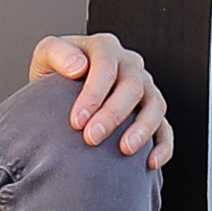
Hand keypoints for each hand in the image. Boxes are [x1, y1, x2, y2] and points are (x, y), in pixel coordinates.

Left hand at [32, 32, 174, 167]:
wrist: (61, 92)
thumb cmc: (56, 74)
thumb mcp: (46, 55)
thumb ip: (57, 53)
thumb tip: (78, 66)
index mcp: (105, 47)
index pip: (106, 66)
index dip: (94, 94)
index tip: (76, 121)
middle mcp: (129, 64)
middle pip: (132, 87)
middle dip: (113, 115)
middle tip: (91, 138)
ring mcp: (145, 87)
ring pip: (155, 105)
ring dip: (142, 129)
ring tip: (124, 149)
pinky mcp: (152, 111)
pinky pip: (165, 129)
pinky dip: (163, 146)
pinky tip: (151, 163)